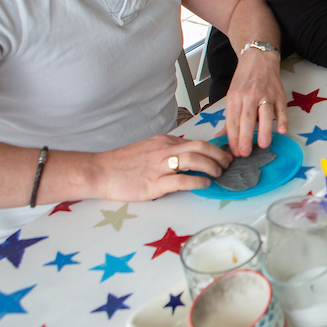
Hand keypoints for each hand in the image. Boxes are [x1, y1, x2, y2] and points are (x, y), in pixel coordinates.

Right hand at [90, 135, 232, 201]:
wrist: (99, 171)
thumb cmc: (121, 163)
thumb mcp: (147, 149)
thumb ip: (166, 151)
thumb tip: (187, 158)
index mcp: (163, 142)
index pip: (195, 142)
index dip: (214, 149)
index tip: (224, 155)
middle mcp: (163, 150)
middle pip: (200, 147)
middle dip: (219, 155)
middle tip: (228, 164)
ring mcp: (158, 166)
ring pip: (194, 160)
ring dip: (212, 167)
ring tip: (218, 174)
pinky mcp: (153, 183)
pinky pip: (182, 180)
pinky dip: (197, 181)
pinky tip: (204, 184)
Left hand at [223, 49, 288, 155]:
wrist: (259, 58)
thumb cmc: (244, 79)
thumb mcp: (232, 95)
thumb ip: (229, 117)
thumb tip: (221, 136)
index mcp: (235, 97)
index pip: (232, 120)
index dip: (233, 137)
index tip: (234, 152)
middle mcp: (249, 95)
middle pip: (246, 118)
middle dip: (245, 137)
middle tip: (245, 153)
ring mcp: (265, 94)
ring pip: (264, 113)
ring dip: (264, 130)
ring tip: (264, 144)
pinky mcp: (279, 93)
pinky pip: (281, 108)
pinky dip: (282, 119)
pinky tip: (282, 130)